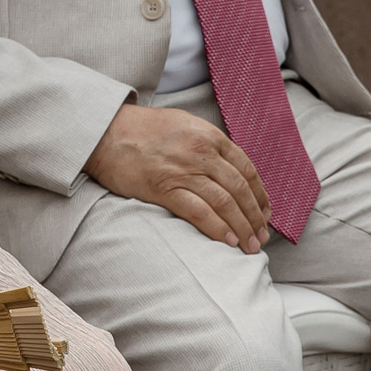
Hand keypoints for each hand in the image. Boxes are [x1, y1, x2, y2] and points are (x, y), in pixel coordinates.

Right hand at [84, 102, 269, 253]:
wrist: (105, 131)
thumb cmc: (142, 129)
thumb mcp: (184, 124)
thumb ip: (208, 144)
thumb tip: (228, 169)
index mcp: (210, 136)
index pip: (247, 169)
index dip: (260, 196)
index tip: (265, 214)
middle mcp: (201, 152)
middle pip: (239, 189)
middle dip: (255, 217)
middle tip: (261, 237)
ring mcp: (182, 170)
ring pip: (224, 202)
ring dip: (241, 227)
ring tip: (250, 246)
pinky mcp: (163, 187)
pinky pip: (198, 211)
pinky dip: (216, 227)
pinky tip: (227, 240)